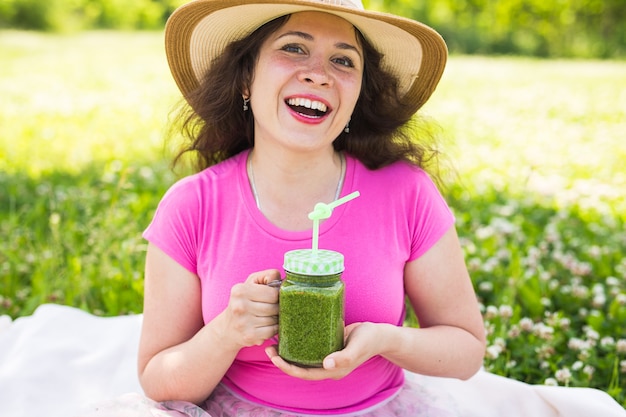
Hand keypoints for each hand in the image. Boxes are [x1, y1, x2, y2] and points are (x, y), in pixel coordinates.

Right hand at [221, 269, 280, 349]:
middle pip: (275, 307)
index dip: (277, 296)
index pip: (273, 293)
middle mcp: (240, 306)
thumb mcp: (252, 283)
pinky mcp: (249, 336)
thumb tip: (283, 281)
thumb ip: (268, 276)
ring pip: (275, 320)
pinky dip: (273, 329)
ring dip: (275, 319)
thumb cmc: (245, 301)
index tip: (272, 297)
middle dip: (277, 308)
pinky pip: (272, 331)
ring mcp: (244, 323)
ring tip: (267, 317)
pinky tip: (265, 326)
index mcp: (240, 290)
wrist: (228, 328)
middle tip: (271, 308)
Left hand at [265, 322, 379, 380]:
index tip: (275, 357)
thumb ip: (344, 356)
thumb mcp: (357, 346)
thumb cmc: (370, 339)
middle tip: (268, 347)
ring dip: (287, 352)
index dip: (288, 368)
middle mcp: (327, 366)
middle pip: (300, 368)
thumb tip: (326, 364)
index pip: (305, 374)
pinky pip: (308, 349)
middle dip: (283, 360)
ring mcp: (327, 357)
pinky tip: (289, 333)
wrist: (380, 335)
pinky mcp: (327, 346)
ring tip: (274, 341)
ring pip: (302, 358)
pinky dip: (297, 344)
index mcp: (333, 370)